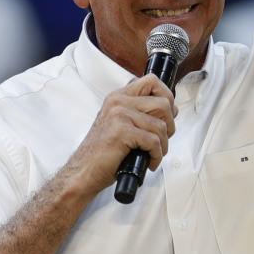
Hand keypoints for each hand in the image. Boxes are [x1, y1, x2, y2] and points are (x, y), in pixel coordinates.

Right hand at [67, 74, 176, 193]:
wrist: (83, 172)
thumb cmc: (103, 152)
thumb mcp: (120, 124)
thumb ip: (140, 112)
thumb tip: (171, 109)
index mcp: (118, 97)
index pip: (152, 81)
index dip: (167, 96)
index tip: (167, 115)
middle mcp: (118, 102)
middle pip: (163, 103)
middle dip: (170, 125)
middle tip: (161, 139)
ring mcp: (119, 115)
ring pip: (161, 126)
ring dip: (163, 145)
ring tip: (153, 154)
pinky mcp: (122, 132)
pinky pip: (154, 141)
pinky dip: (156, 155)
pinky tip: (149, 161)